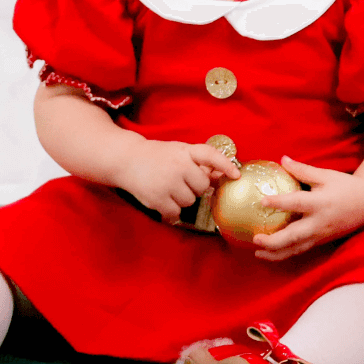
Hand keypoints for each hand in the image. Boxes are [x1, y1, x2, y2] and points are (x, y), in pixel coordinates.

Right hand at [114, 139, 240, 223]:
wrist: (127, 159)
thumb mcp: (178, 152)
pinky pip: (176, 212)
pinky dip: (171, 210)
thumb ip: (198, 163)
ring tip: (167, 188)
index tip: (236, 175)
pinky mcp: (157, 198)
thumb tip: (221, 177)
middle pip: (201, 186)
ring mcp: (167, 183)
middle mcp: (178, 165)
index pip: (210, 155)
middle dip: (194, 187)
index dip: (225, 165)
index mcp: (184, 151)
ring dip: (182, 198)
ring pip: (190, 201)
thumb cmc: (158, 156)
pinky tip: (162, 199)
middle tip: (179, 180)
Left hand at [252, 155, 363, 260]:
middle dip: (274, 241)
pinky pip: (301, 250)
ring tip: (257, 254)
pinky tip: (271, 254)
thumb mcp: (326, 175)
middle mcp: (319, 222)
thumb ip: (303, 170)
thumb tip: (282, 159)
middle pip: (294, 236)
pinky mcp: (322, 242)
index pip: (296, 203)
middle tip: (255, 239)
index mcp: (320, 202)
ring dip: (276, 254)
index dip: (279, 202)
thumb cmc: (346, 186)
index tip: (262, 201)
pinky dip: (285, 254)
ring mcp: (321, 235)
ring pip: (296, 249)